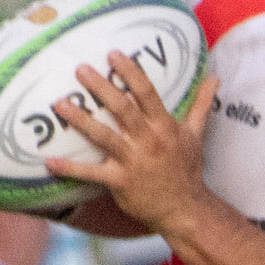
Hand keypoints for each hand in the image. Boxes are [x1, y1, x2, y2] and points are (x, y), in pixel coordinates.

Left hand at [46, 53, 218, 233]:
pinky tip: (49, 162)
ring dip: (80, 119)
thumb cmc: (187, 170)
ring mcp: (133, 162)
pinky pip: (91, 174)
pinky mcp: (119, 182)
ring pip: (103, 136)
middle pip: (122, 109)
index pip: (146, 92)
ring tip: (60, 103)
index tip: (113, 54)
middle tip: (80, 69)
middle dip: (101, 88)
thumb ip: (200, 104)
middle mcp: (148, 141)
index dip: (130, 72)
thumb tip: (215, 77)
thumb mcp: (196, 134)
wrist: (184, 209)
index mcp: (164, 126)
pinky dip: (70, 169)